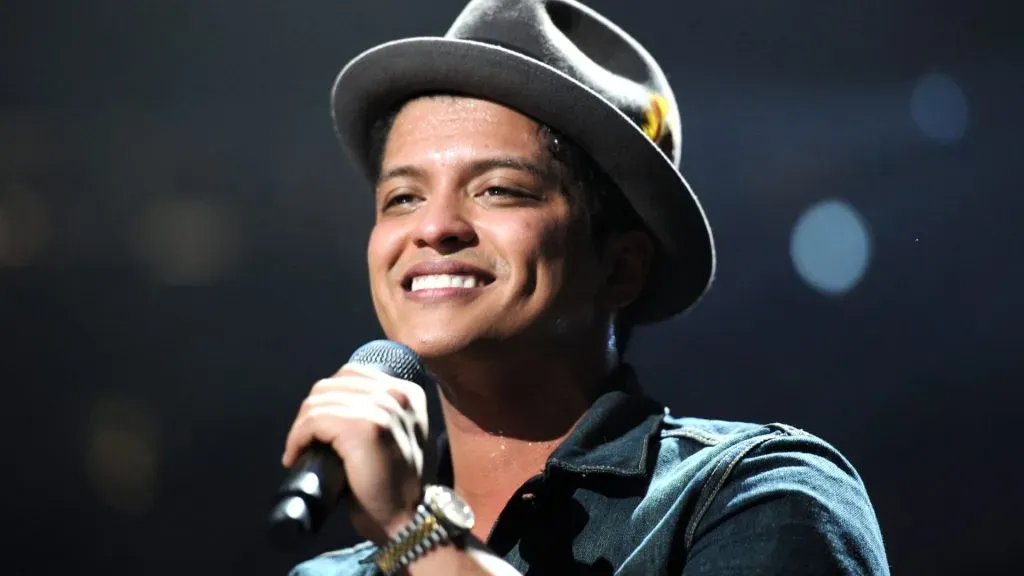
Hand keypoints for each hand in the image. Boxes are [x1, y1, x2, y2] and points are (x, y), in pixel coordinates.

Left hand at [282, 363, 428, 543]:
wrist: (404, 519)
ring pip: (319, 400)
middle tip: (306, 441)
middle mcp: (398, 394)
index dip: (327, 399)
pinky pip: (314, 420)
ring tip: (300, 450)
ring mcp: (382, 409)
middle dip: (311, 412)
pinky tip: (295, 456)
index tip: (319, 427)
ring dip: (301, 427)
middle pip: (331, 384)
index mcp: (408, 392)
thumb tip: (330, 401)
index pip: (350, 374)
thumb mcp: (395, 435)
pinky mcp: (363, 427)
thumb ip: (377, 411)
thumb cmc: (393, 484)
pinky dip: (297, 438)